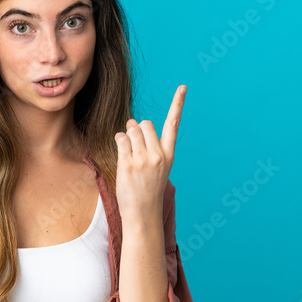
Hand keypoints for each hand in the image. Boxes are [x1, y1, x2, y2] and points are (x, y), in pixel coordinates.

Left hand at [113, 84, 185, 224]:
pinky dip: (118, 142)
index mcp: (169, 155)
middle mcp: (158, 155)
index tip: (183, 87)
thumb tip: (132, 121)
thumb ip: (147, 144)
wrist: (143, 214)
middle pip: (145, 124)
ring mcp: (144, 159)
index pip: (173, 124)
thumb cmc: (147, 190)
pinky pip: (120, 140)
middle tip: (134, 145)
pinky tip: (122, 155)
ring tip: (128, 154)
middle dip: (137, 129)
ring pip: (131, 130)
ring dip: (126, 136)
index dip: (178, 104)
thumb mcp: (155, 167)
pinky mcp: (129, 164)